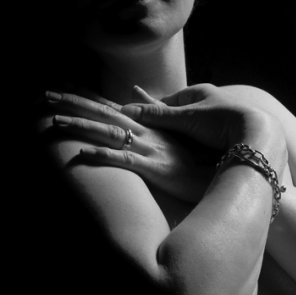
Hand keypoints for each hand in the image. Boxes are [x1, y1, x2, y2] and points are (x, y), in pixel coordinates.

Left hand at [45, 87, 218, 202]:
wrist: (218, 174)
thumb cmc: (193, 158)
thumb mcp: (172, 130)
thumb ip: (152, 110)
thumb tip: (136, 91)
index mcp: (146, 125)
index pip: (109, 106)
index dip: (85, 95)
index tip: (61, 88)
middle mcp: (144, 131)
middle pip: (102, 112)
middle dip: (73, 103)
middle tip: (46, 97)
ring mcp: (147, 148)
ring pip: (107, 132)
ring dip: (80, 125)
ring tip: (55, 121)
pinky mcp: (151, 167)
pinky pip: (121, 159)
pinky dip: (100, 156)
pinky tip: (80, 155)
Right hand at [121, 83, 267, 149]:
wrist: (257, 136)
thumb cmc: (222, 121)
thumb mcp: (185, 118)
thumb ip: (157, 116)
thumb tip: (125, 112)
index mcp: (200, 92)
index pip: (170, 102)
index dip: (155, 113)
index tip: (141, 124)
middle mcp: (212, 103)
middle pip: (184, 117)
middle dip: (172, 128)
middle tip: (157, 142)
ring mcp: (223, 121)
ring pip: (198, 131)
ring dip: (188, 141)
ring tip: (177, 155)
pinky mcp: (232, 138)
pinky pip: (211, 143)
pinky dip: (202, 151)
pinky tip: (198, 161)